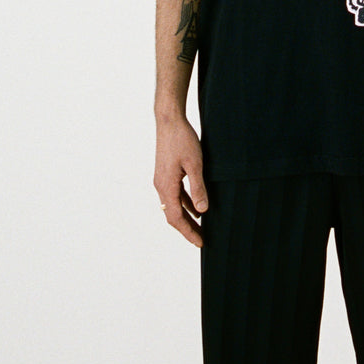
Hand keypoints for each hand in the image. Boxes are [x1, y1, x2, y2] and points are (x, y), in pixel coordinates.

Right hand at [154, 116, 207, 247]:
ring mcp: (162, 179)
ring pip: (174, 206)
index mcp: (166, 186)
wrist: (169, 121)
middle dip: (187, 229)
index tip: (200, 243)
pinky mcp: (166, 173)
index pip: (176, 218)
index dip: (188, 232)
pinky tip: (196, 207)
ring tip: (200, 227)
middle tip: (202, 240)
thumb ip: (198, 187)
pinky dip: (185, 204)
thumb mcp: (195, 164)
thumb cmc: (182, 140)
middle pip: (173, 215)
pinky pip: (175, 195)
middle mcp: (161, 186)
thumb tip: (202, 211)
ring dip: (186, 217)